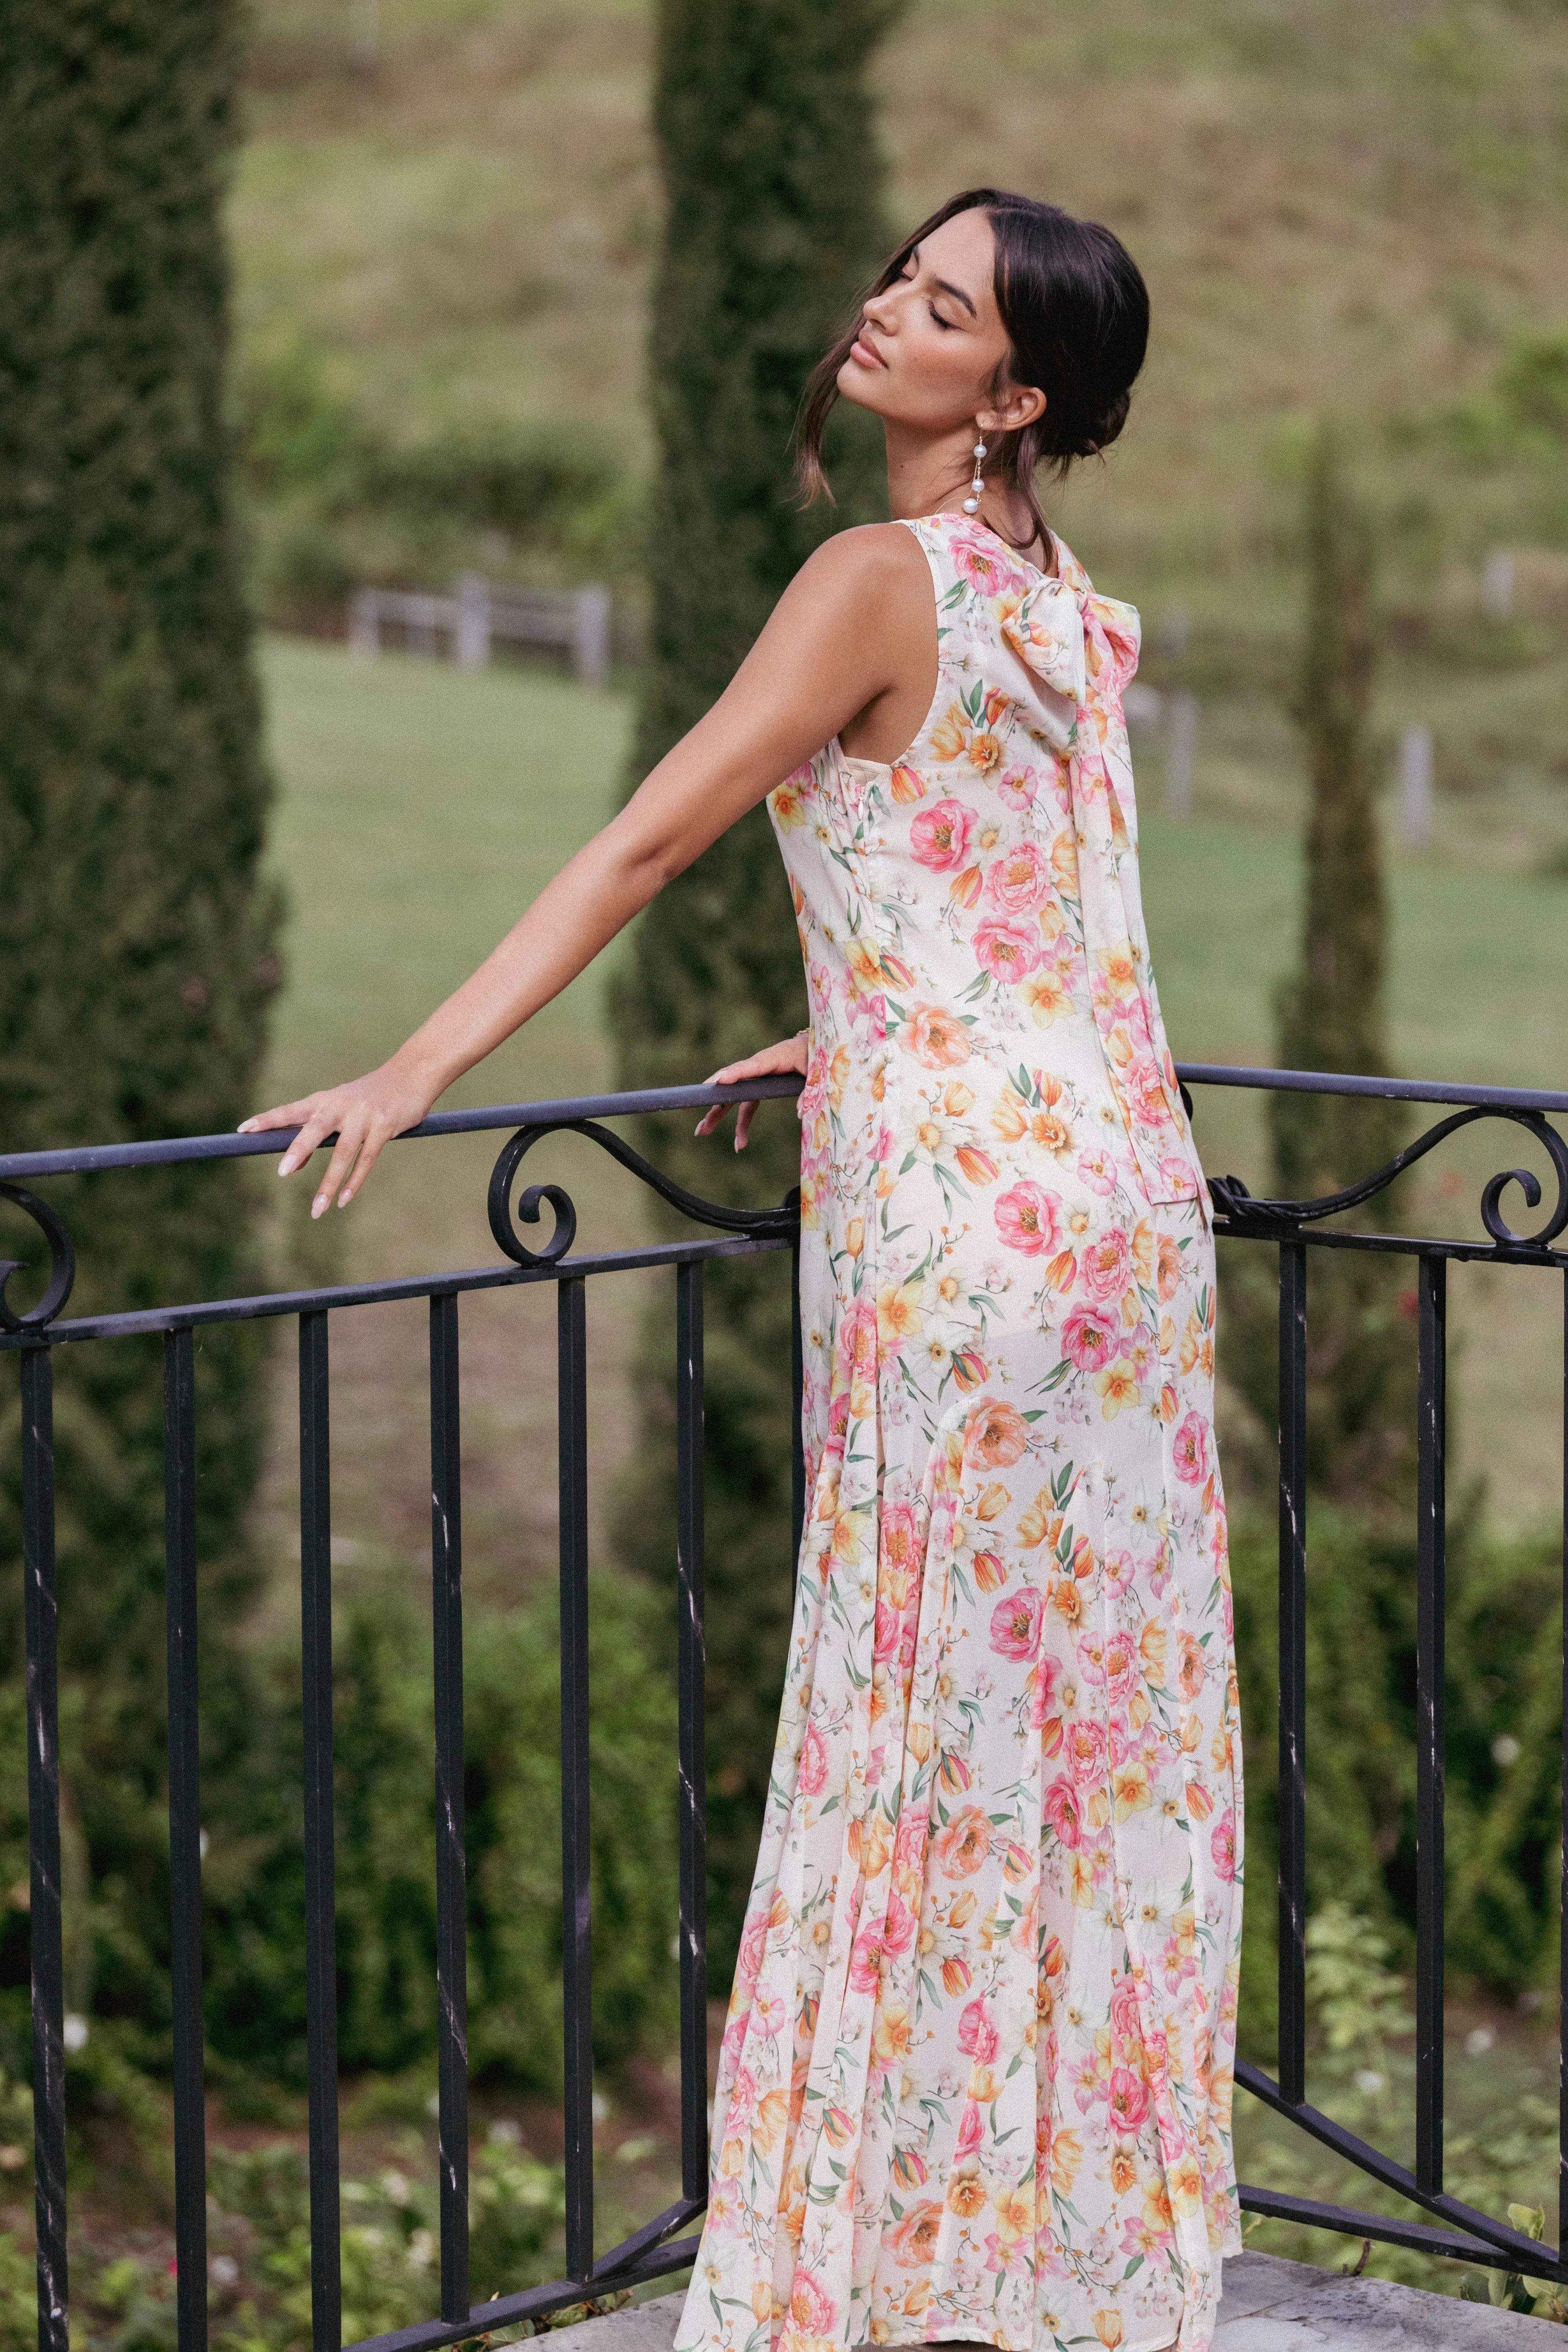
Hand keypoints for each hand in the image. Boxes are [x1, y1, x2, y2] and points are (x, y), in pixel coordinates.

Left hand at [238, 1063, 438, 1215]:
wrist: (412, 1074)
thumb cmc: (370, 1096)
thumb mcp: (339, 1109)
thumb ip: (316, 1132)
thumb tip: (293, 1164)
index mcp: (324, 1100)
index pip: (290, 1111)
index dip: (267, 1120)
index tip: (243, 1130)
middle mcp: (340, 1106)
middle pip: (315, 1129)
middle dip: (298, 1150)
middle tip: (282, 1172)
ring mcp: (363, 1116)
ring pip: (343, 1153)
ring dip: (329, 1183)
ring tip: (317, 1209)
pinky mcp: (384, 1127)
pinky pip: (367, 1159)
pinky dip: (355, 1181)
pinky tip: (344, 1200)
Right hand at [694, 1034, 809, 1151]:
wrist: (819, 1045)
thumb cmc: (819, 1053)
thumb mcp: (819, 1069)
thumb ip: (810, 1089)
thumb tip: (800, 1112)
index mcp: (775, 1057)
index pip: (751, 1066)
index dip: (734, 1074)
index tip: (717, 1082)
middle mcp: (760, 1067)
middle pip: (732, 1082)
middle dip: (712, 1096)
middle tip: (689, 1107)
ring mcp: (758, 1078)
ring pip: (734, 1097)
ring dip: (717, 1114)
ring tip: (701, 1132)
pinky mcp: (761, 1087)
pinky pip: (747, 1105)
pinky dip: (741, 1124)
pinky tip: (740, 1144)